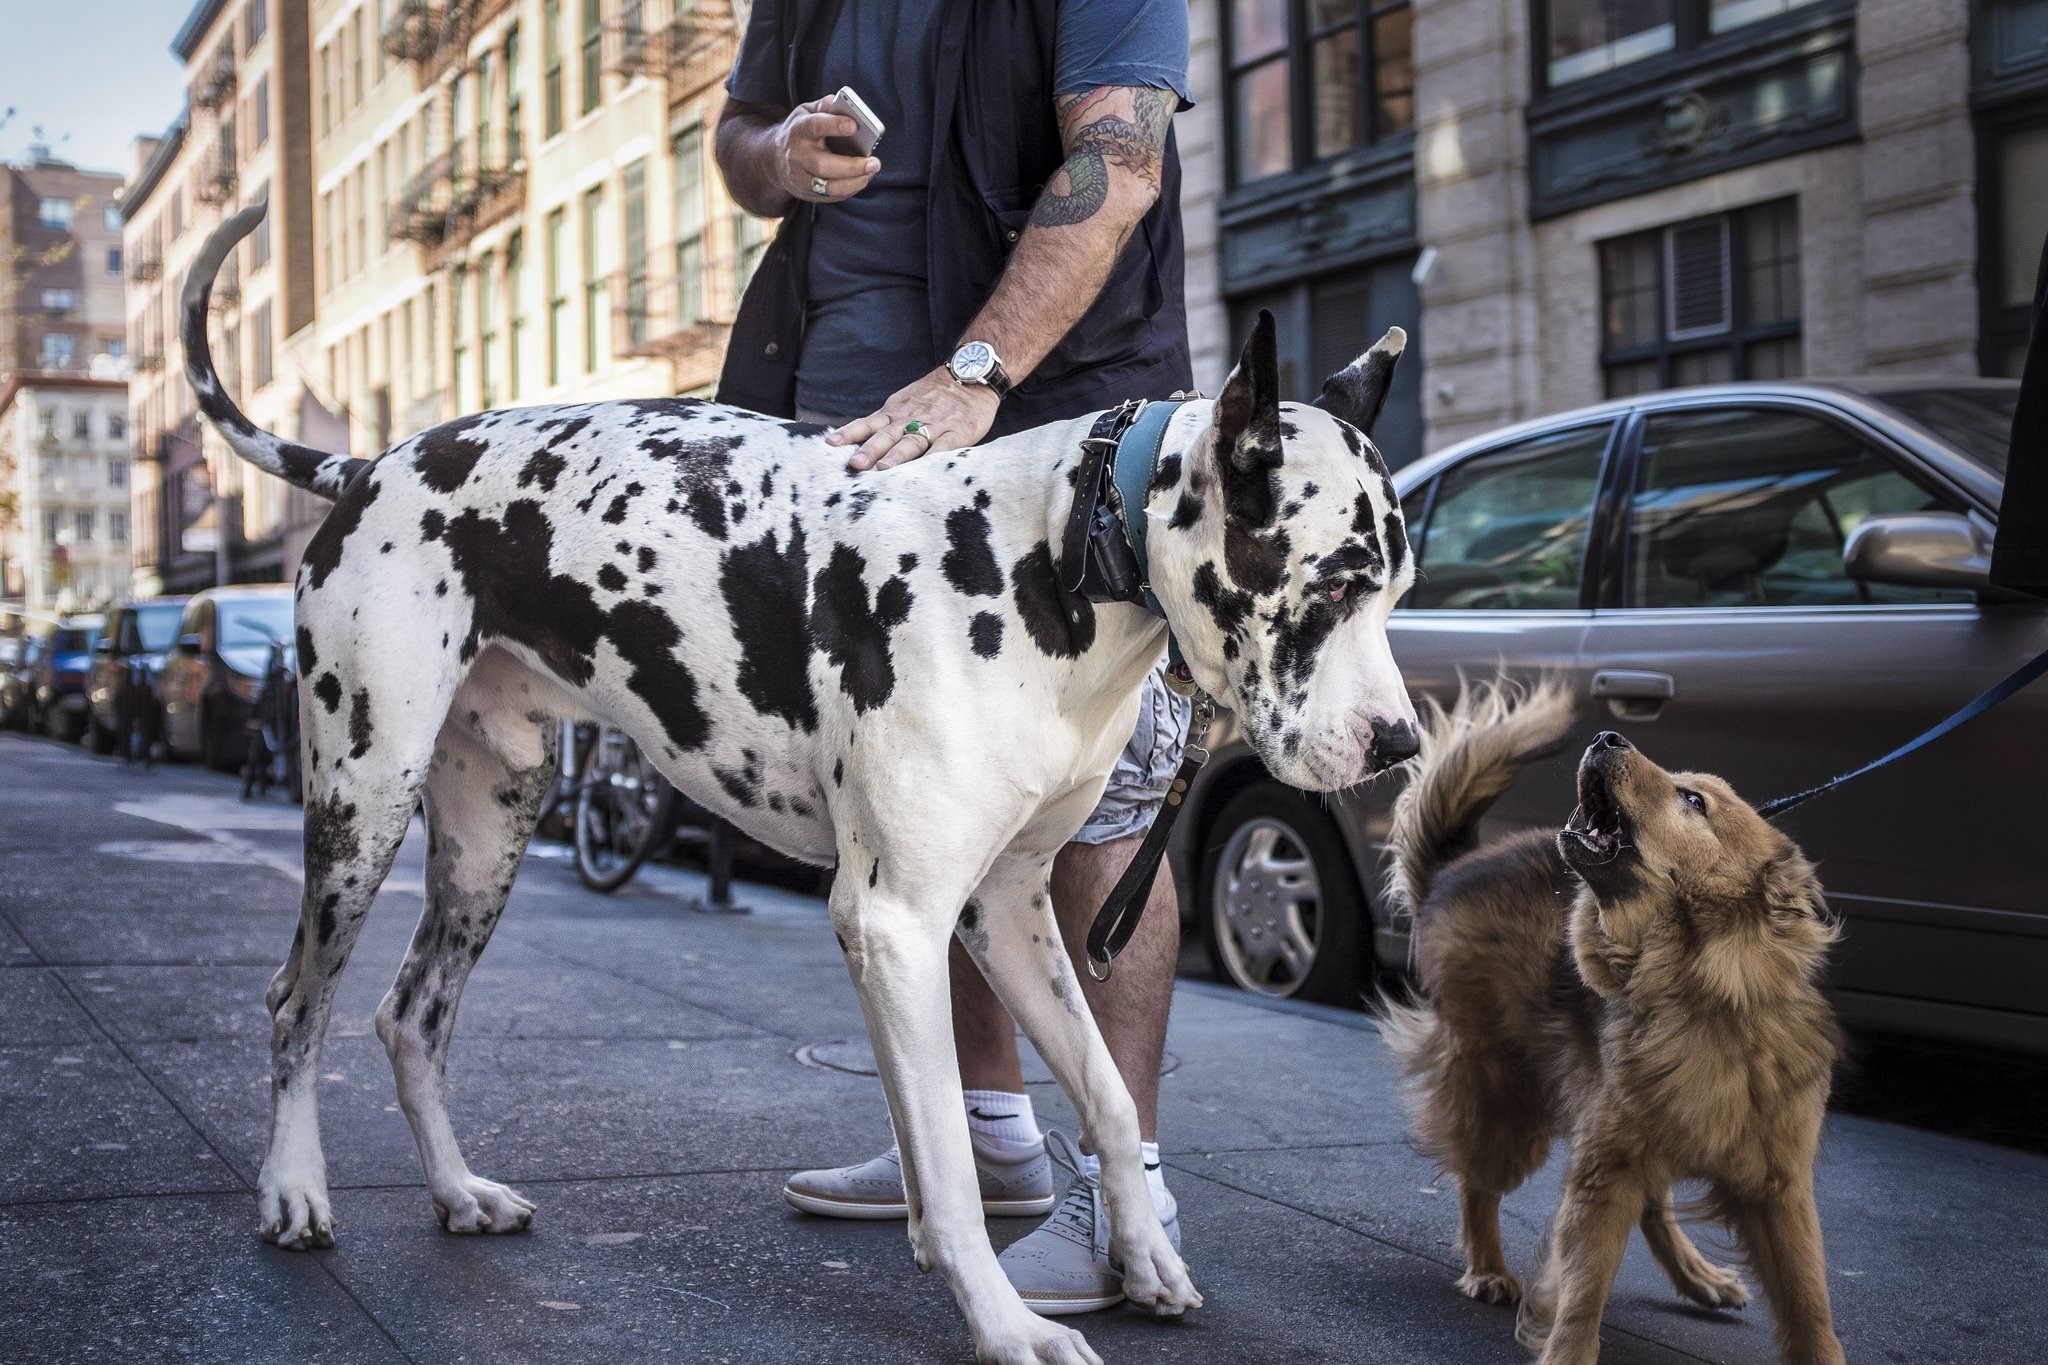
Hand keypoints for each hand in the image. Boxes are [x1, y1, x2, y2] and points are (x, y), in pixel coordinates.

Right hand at [775, 95, 879, 203]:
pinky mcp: (806, 194)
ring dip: (853, 182)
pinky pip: (831, 197)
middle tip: (874, 163)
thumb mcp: (805, 113)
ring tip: (871, 173)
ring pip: (828, 187)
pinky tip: (861, 179)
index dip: (834, 125)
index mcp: (798, 130)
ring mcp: (800, 178)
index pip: (814, 126)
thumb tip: (837, 102)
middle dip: (851, 166)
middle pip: (823, 165)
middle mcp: (797, 156)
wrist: (775, 159)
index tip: (854, 125)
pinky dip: (849, 190)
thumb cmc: (800, 132)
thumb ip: (823, 107)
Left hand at [828, 367, 1001, 470]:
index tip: (830, 444)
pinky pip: (944, 446)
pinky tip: (925, 469)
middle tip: (855, 464)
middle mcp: (910, 418)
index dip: (849, 434)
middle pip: (886, 434)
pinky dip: (934, 457)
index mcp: (896, 412)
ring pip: (912, 441)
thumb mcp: (905, 401)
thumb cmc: (934, 394)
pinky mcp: (957, 432)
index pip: (868, 423)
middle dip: (870, 450)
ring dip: (897, 455)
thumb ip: (887, 421)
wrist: (970, 375)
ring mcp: (934, 425)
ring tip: (883, 469)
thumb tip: (860, 441)